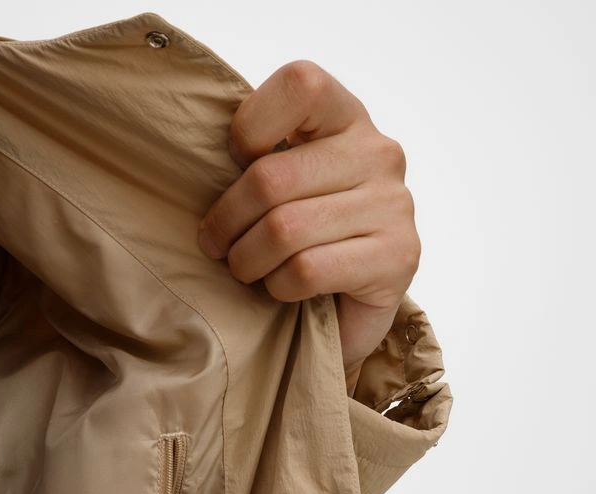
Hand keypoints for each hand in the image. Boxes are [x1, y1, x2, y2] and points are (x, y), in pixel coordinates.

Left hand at [197, 60, 420, 394]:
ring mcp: (393, 205)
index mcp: (347, 116)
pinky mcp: (397, 258)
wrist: (354, 307)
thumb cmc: (304, 238)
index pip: (301, 84)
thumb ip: (259, 156)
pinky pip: (307, 270)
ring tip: (245, 269)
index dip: (251, 127)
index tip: (237, 164)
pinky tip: (282, 287)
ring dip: (248, 260)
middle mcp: (378, 153)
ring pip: (285, 230)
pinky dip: (279, 286)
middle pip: (272, 178)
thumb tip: (198, 155)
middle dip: (228, 221)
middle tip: (217, 245)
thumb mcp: (282, 181)